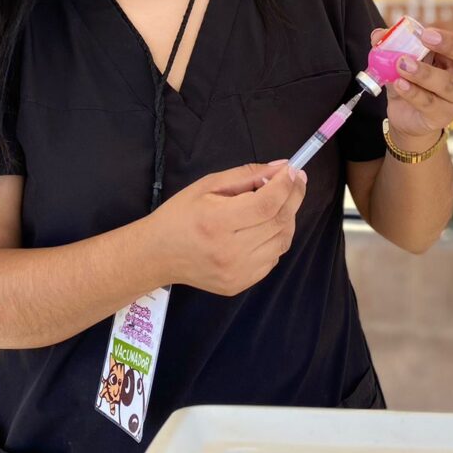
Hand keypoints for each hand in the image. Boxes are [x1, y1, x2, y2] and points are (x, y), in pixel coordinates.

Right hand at [149, 161, 306, 295]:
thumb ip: (246, 175)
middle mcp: (230, 251)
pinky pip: (273, 258)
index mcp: (217, 222)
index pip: (267, 203)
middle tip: (295, 182)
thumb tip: (282, 168)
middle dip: (293, 197)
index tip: (293, 171)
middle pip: (279, 221)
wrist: (157, 255)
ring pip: (282, 241)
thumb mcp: (207, 185)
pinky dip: (276, 239)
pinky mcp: (240, 285)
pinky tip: (264, 228)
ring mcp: (238, 272)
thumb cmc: (180, 215)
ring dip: (287, 218)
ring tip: (279, 204)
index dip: (286, 185)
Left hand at [371, 22, 452, 144]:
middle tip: (425, 36)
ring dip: (423, 72)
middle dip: (450, 44)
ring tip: (402, 64)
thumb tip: (378, 34)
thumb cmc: (411, 80)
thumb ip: (392, 44)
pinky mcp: (441, 115)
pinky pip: (429, 103)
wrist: (406, 114)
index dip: (447, 33)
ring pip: (446, 83)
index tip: (424, 30)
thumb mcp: (403, 59)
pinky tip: (399, 84)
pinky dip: (412, 92)